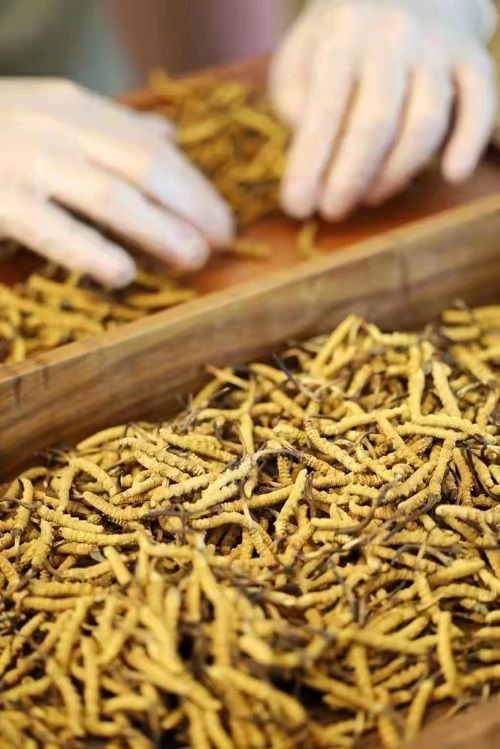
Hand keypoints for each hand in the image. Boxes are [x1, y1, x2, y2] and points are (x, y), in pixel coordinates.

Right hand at [0, 79, 233, 286]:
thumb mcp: (53, 116)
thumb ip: (111, 129)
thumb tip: (169, 134)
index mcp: (76, 107)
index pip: (154, 148)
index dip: (196, 188)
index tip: (223, 221)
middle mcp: (57, 127)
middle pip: (145, 169)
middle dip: (191, 209)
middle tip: (221, 243)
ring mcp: (26, 161)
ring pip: (110, 197)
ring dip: (158, 231)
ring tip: (191, 259)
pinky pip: (51, 227)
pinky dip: (88, 251)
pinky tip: (121, 275)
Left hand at [270, 0, 497, 220]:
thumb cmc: (340, 41)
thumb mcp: (300, 58)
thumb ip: (295, 102)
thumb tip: (310, 157)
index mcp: (342, 35)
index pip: (324, 109)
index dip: (309, 165)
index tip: (296, 207)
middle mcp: (393, 35)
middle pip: (375, 123)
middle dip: (350, 178)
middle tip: (332, 212)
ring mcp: (438, 47)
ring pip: (424, 124)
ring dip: (395, 174)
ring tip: (368, 198)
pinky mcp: (473, 60)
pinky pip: (481, 104)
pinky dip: (469, 142)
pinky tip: (452, 175)